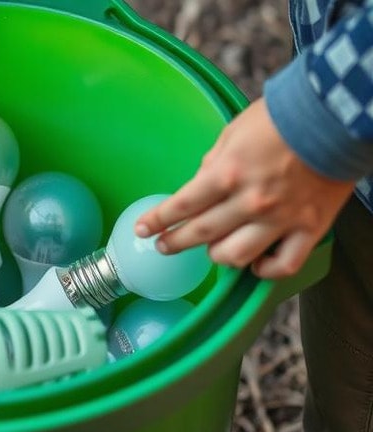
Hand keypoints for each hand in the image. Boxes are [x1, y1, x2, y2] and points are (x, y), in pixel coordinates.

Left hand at [134, 98, 355, 278]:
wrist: (334, 116)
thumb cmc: (281, 119)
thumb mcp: (233, 132)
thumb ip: (213, 164)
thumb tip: (200, 184)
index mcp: (226, 174)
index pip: (181, 206)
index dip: (158, 221)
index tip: (143, 230)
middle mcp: (249, 202)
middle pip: (201, 234)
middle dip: (175, 242)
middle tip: (164, 246)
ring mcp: (280, 219)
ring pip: (236, 256)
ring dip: (216, 256)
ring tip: (211, 251)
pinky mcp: (308, 228)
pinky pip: (282, 265)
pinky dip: (264, 269)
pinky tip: (254, 263)